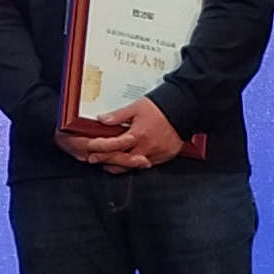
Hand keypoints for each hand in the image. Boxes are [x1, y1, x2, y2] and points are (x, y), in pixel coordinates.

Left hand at [59, 98, 183, 172]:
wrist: (183, 110)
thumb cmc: (161, 108)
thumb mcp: (136, 107)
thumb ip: (118, 116)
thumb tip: (102, 120)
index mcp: (137, 135)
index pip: (113, 145)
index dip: (99, 148)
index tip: (90, 147)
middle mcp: (146, 147)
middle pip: (121, 160)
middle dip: (105, 160)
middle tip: (93, 159)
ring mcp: (156, 154)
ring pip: (132, 166)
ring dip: (118, 166)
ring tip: (107, 164)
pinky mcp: (164, 157)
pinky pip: (145, 165)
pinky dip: (134, 165)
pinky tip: (127, 162)